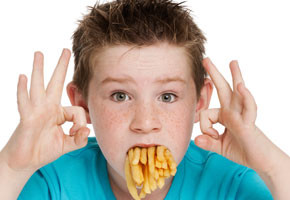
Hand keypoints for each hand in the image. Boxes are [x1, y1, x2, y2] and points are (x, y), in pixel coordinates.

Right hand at [0, 49, 89, 171]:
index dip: (80, 122)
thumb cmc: (44, 150)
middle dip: (61, 66)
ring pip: (38, 86)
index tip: (77, 133)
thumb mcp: (68, 145)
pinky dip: (23, 90)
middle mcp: (47, 107)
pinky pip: (24, 102)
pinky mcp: (27, 118)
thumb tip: (86, 130)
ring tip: (39, 53)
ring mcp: (36, 111)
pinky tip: (23, 77)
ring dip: (39, 69)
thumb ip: (79, 139)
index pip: (76, 109)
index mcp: (58, 112)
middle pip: (55, 82)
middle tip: (66, 50)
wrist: (25, 161)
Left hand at [194, 58, 288, 174]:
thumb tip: (195, 140)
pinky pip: (248, 108)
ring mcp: (241, 115)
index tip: (211, 137)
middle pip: (223, 89)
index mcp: (225, 115)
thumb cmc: (243, 151)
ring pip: (238, 92)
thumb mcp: (219, 147)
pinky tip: (241, 86)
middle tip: (206, 59)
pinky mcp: (249, 123)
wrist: (261, 161)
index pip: (206, 113)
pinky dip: (245, 98)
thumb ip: (207, 142)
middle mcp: (233, 111)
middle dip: (214, 74)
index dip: (204, 127)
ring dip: (235, 76)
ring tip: (232, 62)